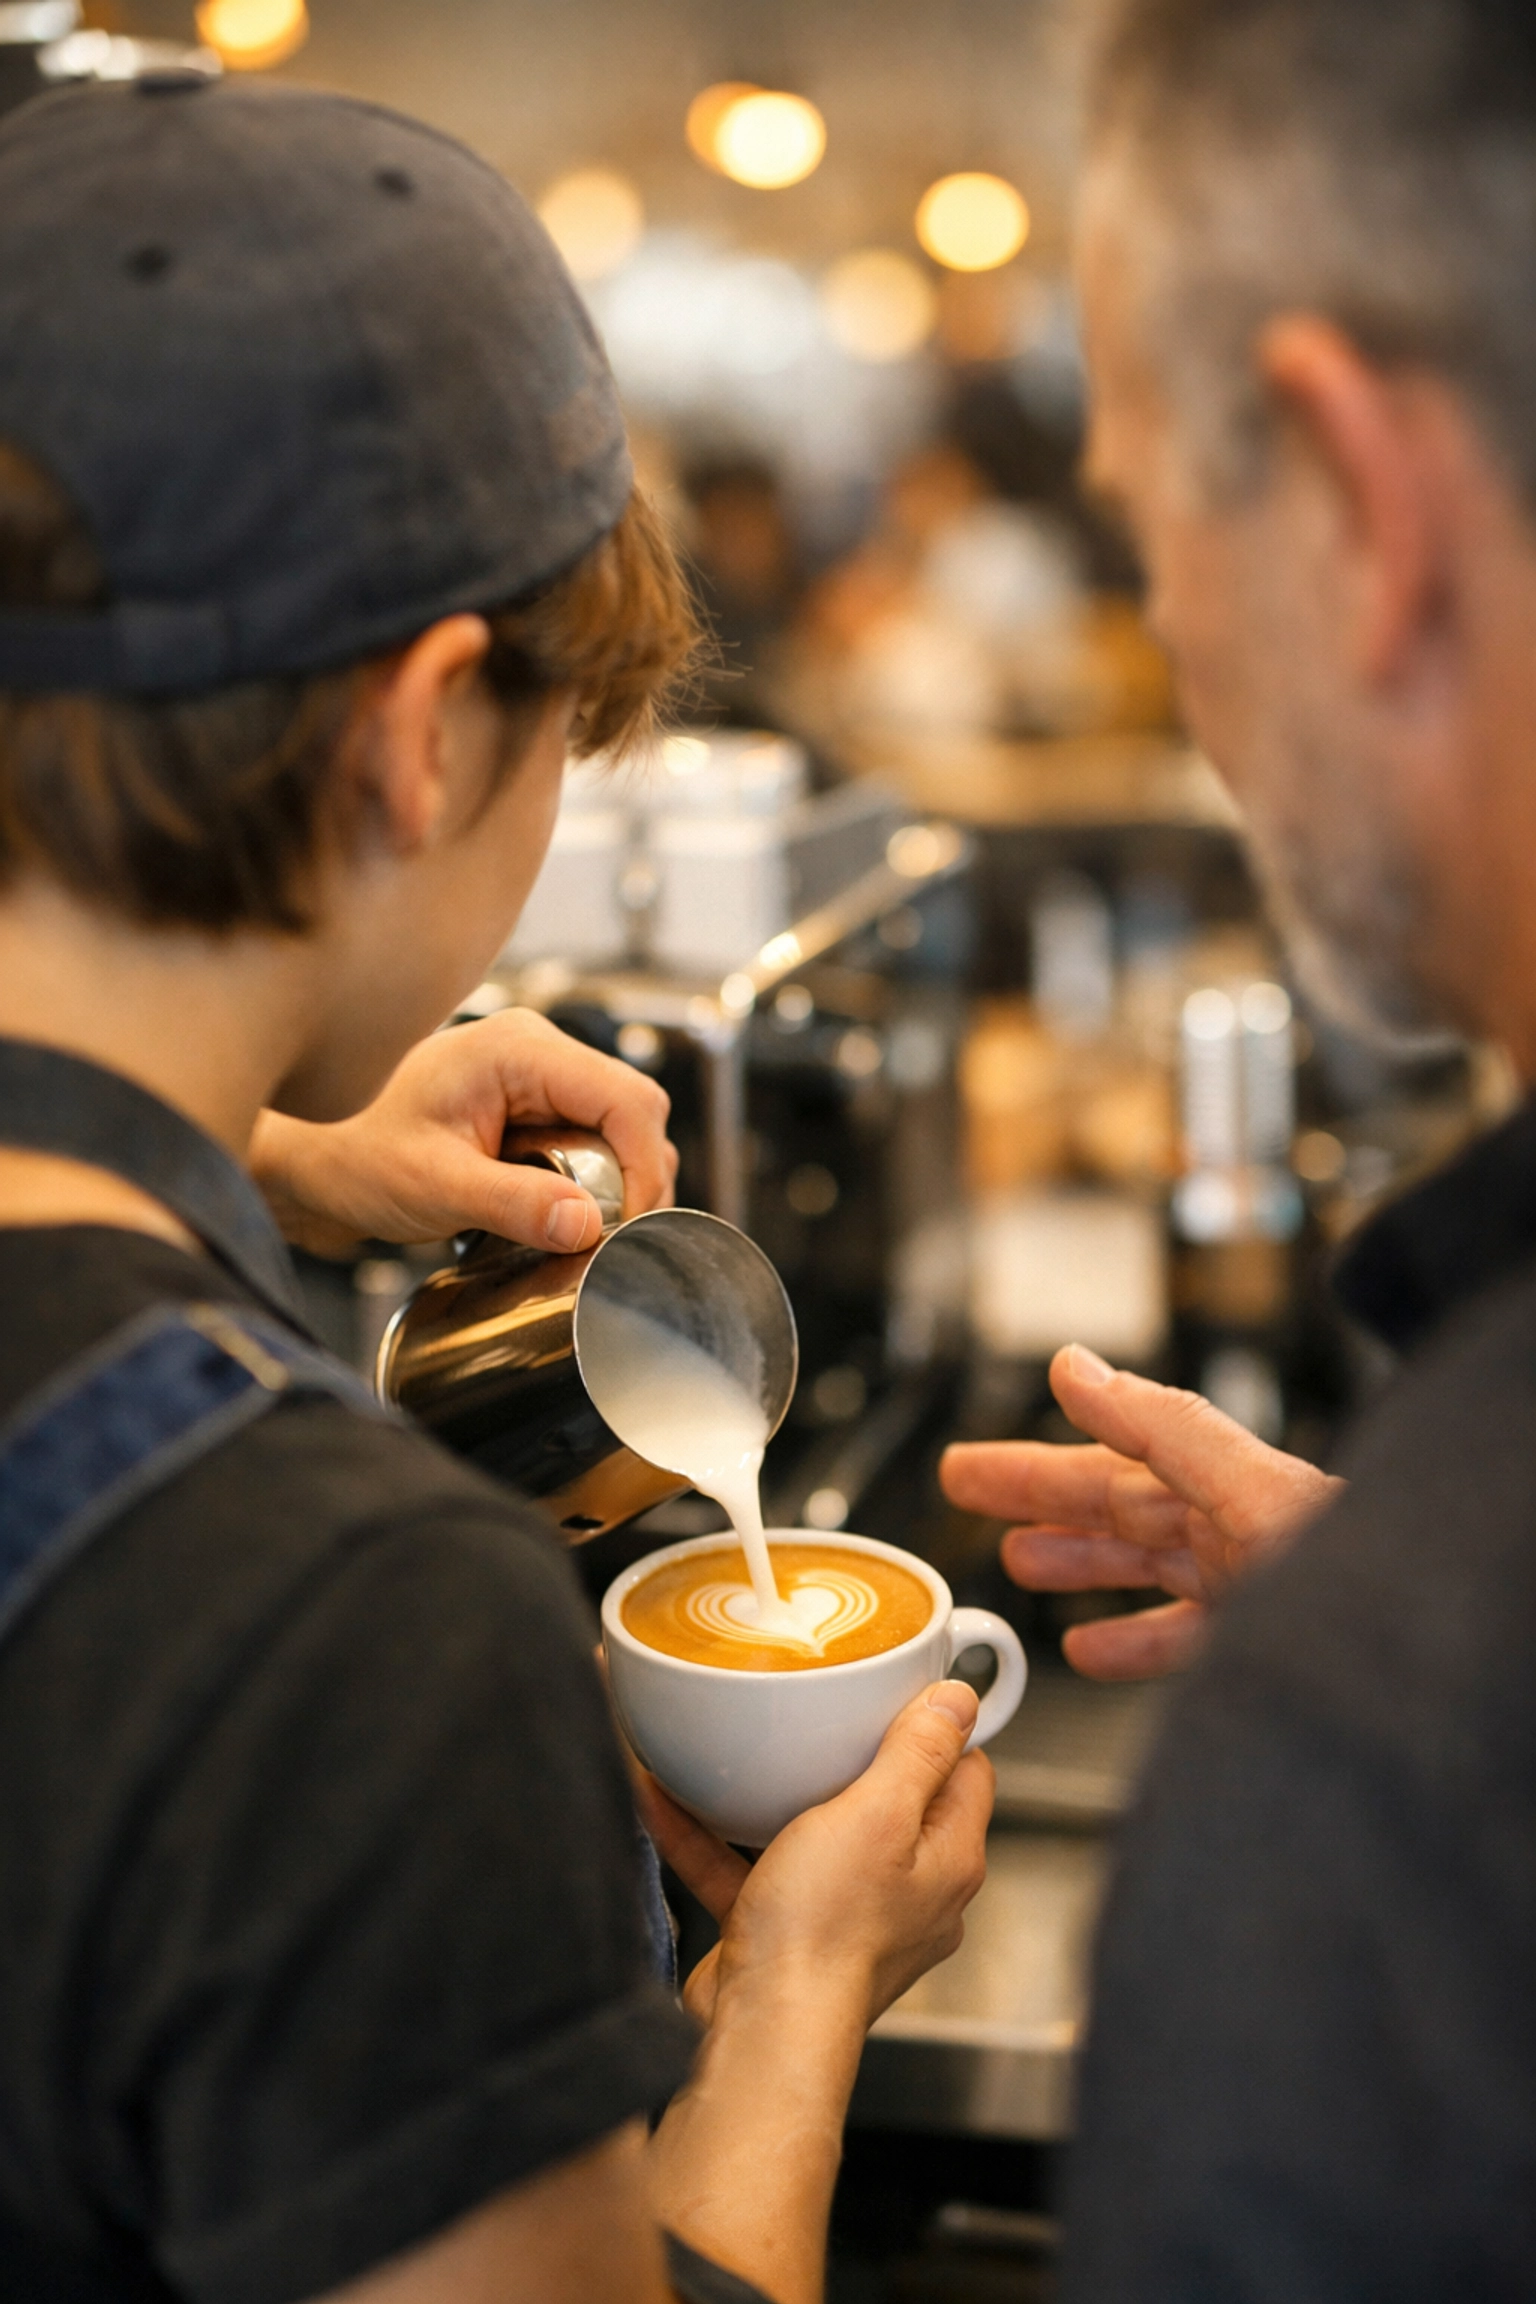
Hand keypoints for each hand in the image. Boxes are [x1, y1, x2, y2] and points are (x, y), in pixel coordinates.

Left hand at [250, 1010, 676, 1257]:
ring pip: (619, 1132)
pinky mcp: (530, 1114)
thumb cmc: (351, 1153)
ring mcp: (536, 1082)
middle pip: (635, 1112)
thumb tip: (589, 1225)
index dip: (644, 1167)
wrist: (309, 1161)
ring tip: (575, 1230)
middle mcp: (537, 1054)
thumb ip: (513, 1203)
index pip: (626, 1098)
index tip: (629, 1229)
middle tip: (605, 1238)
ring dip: (613, 1186)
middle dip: (635, 1180)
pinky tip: (555, 1217)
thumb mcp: (432, 1186)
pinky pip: (589, 1147)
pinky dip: (588, 1187)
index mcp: (520, 1049)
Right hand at [643, 1684, 992, 2303]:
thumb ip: (918, 1751)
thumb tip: (962, 1698)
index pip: (966, 1771)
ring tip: (732, 1748)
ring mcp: (850, 1918)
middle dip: (848, 1755)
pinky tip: (663, 1798)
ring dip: (768, 1795)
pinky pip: (753, 1871)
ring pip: (815, 1835)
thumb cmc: (826, 1932)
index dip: (938, 1728)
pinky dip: (713, 1840)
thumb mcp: (878, 1812)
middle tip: (815, 1709)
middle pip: (893, 1801)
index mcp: (947, 1858)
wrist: (762, 2029)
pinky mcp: (791, 1936)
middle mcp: (910, 1893)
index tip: (898, 1691)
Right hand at [942, 1344, 1343, 1680]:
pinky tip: (1093, 1652)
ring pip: (1147, 1567)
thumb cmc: (1367, 1581)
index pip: (1111, 1458)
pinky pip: (1182, 1639)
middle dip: (1040, 1498)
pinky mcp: (1266, 1645)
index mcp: (1229, 1486)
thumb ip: (1166, 1426)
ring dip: (1082, 1561)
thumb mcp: (1255, 1490)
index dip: (1035, 1461)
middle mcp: (1238, 1530)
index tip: (972, 1463)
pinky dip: (1132, 1642)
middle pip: (1119, 1506)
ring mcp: (1252, 1588)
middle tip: (971, 1493)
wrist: (1437, 1668)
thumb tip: (1077, 1366)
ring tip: (1023, 1563)